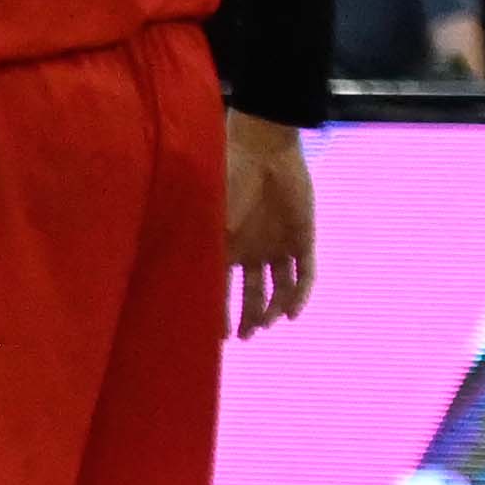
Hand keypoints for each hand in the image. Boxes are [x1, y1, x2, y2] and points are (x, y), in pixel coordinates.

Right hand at [218, 112, 320, 338]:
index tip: (217, 333)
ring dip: (273, 308)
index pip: (223, 286)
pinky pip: (305, 272)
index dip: (220, 310)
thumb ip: (202, 253)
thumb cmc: (228, 179)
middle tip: (246, 336)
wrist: (263, 148)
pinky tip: (292, 312)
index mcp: (228, 245)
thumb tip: (179, 288)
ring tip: (267, 323)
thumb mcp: (209, 220)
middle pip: (254, 292)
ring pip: (280, 286)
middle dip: (250, 316)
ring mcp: (279, 244)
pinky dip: (299, 294)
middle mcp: (253, 249)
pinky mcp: (302, 237)